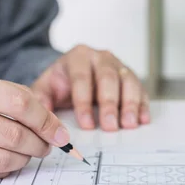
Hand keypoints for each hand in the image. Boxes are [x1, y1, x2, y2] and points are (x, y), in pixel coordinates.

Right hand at [0, 60, 69, 184]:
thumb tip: (42, 115)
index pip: (14, 102)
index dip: (46, 118)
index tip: (59, 129)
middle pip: (11, 135)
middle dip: (40, 143)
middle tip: (47, 143)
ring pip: (1, 160)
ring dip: (24, 159)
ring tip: (26, 151)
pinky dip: (1, 171)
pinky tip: (2, 161)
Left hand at [30, 45, 150, 130]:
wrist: (72, 75)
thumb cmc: (59, 84)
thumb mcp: (45, 89)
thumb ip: (41, 101)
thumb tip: (40, 119)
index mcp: (77, 57)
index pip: (82, 78)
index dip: (84, 102)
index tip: (86, 124)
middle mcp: (100, 57)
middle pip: (108, 78)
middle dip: (110, 104)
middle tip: (110, 126)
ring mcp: (118, 65)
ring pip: (128, 81)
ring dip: (130, 104)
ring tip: (130, 124)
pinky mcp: (131, 77)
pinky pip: (140, 88)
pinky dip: (143, 104)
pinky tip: (143, 119)